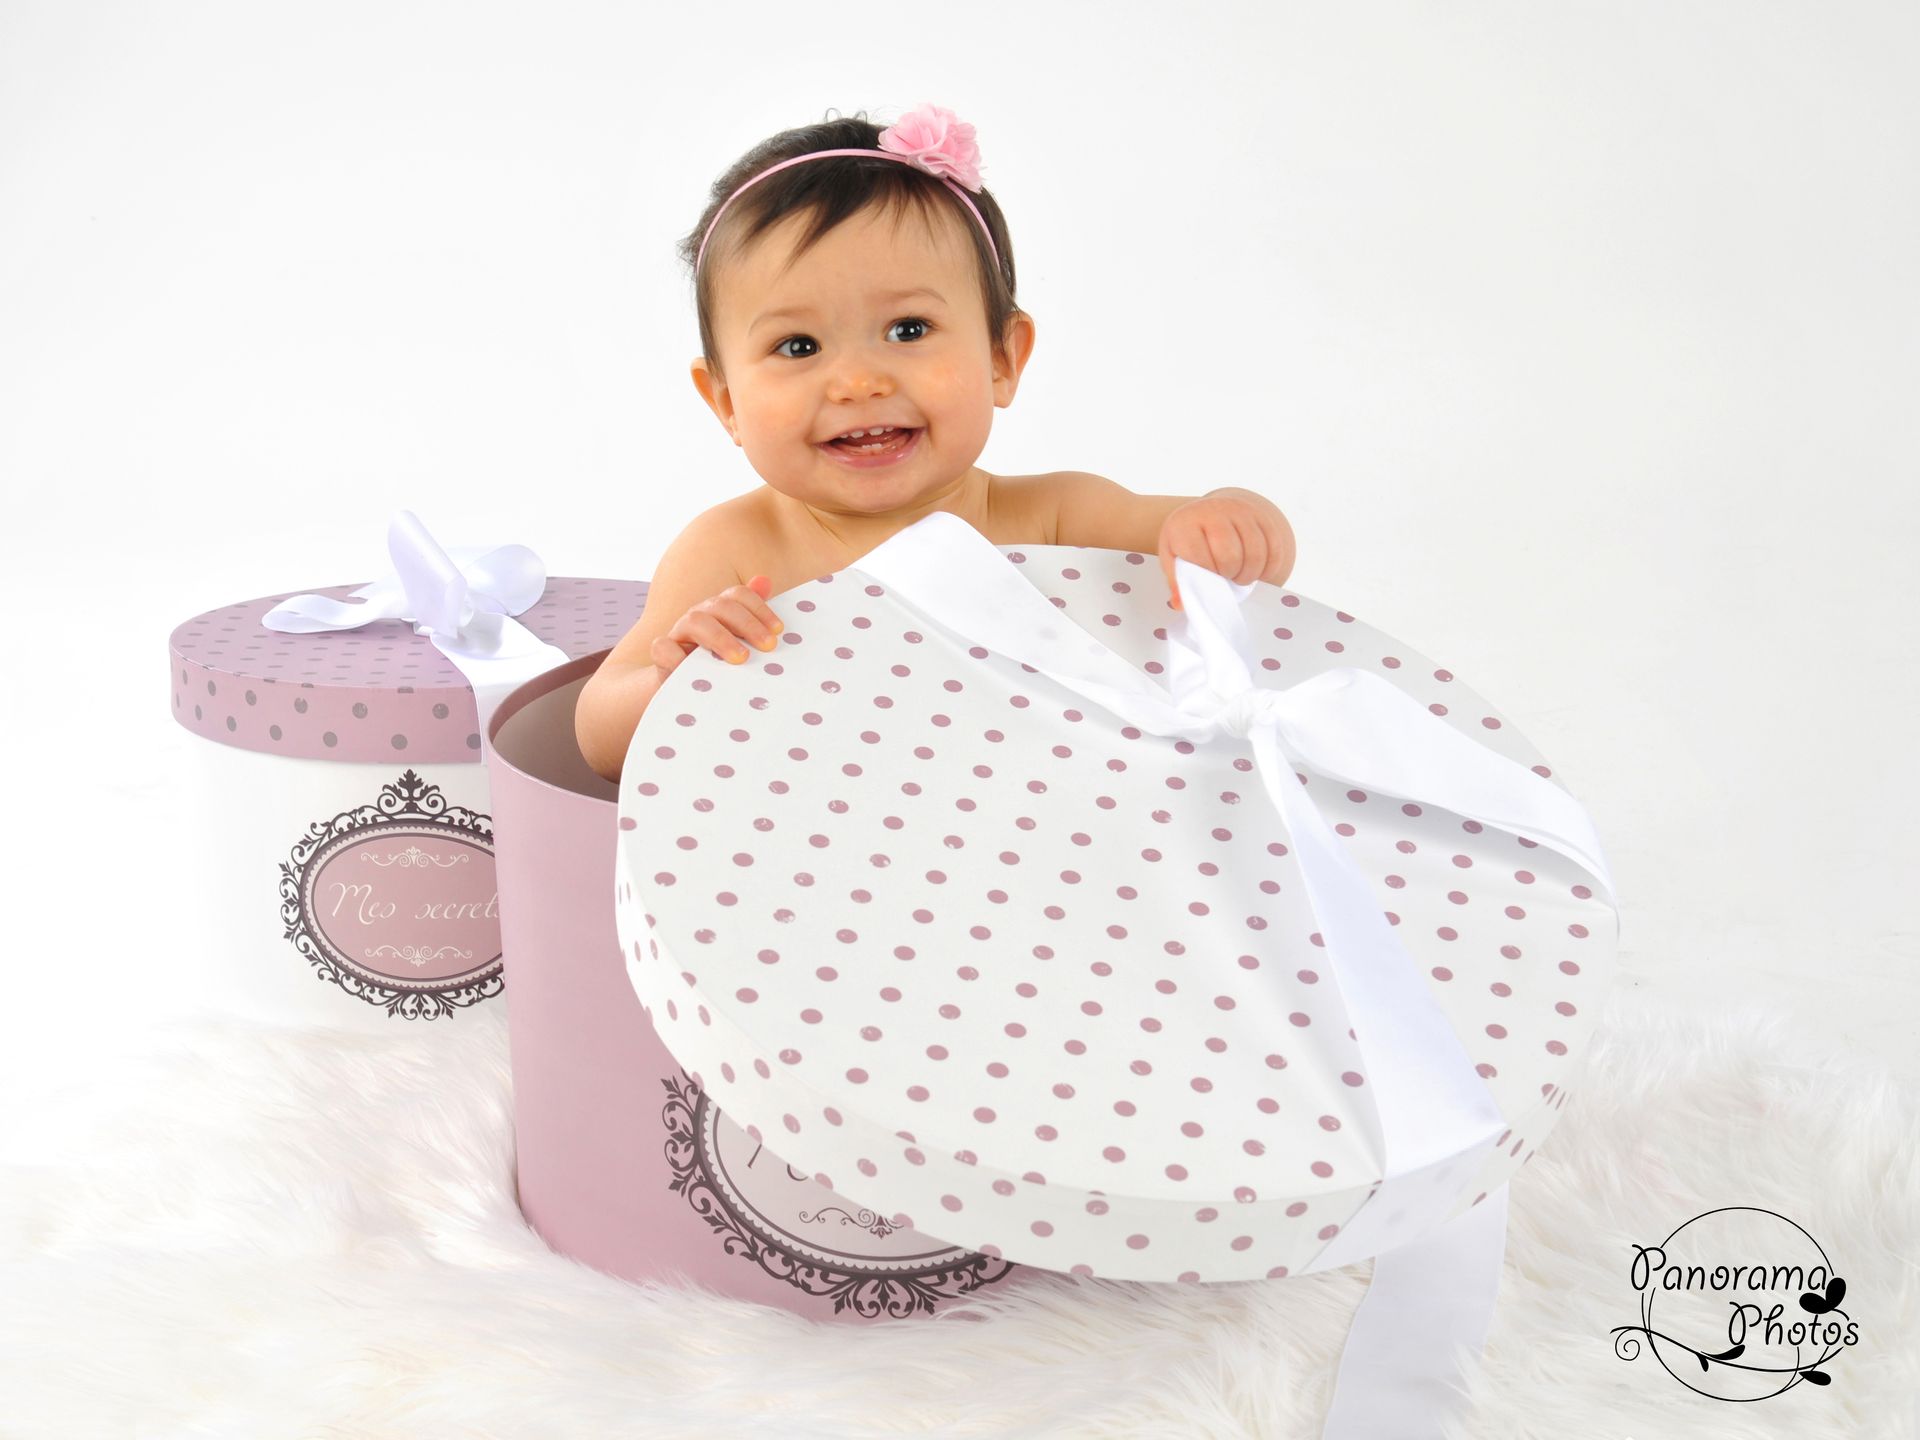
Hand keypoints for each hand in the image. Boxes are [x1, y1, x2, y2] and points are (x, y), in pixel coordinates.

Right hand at [650, 575, 782, 677]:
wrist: (685, 690)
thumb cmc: (720, 666)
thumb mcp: (741, 643)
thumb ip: (754, 616)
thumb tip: (765, 580)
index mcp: (720, 611)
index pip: (738, 595)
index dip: (760, 609)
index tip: (778, 631)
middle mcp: (700, 616)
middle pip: (721, 606)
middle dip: (748, 624)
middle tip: (768, 646)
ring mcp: (679, 633)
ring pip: (695, 620)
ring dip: (720, 637)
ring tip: (741, 658)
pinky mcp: (662, 654)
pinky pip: (663, 647)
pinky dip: (676, 656)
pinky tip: (696, 669)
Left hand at [1157, 490, 1292, 610]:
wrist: (1214, 512)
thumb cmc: (1191, 540)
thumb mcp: (1173, 556)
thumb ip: (1175, 580)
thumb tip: (1180, 604)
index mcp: (1186, 523)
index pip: (1198, 556)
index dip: (1205, 575)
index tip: (1207, 579)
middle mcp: (1214, 511)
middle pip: (1230, 555)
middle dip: (1230, 576)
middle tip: (1226, 578)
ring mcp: (1241, 511)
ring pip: (1256, 553)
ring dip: (1250, 574)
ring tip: (1239, 577)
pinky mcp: (1262, 517)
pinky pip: (1274, 549)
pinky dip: (1268, 568)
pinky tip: (1257, 571)